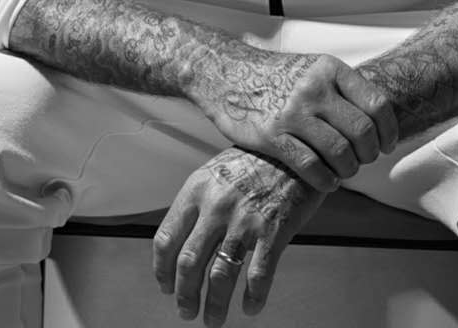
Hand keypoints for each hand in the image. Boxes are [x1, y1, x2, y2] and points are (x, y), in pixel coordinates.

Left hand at [153, 146, 325, 325]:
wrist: (295, 147)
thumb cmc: (256, 159)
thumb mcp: (217, 170)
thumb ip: (198, 202)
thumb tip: (181, 239)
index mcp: (197, 189)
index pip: (166, 238)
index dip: (162, 270)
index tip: (166, 285)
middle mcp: (217, 205)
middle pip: (189, 263)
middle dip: (184, 295)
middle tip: (186, 311)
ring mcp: (245, 219)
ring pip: (220, 276)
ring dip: (214, 305)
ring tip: (213, 319)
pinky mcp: (273, 230)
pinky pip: (258, 276)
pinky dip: (253, 298)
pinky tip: (250, 307)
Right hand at [188, 44, 397, 190]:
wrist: (227, 74)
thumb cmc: (276, 77)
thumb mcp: (312, 69)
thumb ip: (342, 90)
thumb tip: (377, 122)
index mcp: (329, 69)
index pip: (376, 104)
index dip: (389, 131)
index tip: (387, 144)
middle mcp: (314, 88)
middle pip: (362, 132)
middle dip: (369, 154)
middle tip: (363, 160)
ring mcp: (292, 112)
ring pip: (340, 153)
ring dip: (348, 170)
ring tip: (344, 171)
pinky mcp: (272, 135)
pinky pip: (311, 167)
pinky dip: (326, 181)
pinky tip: (326, 181)